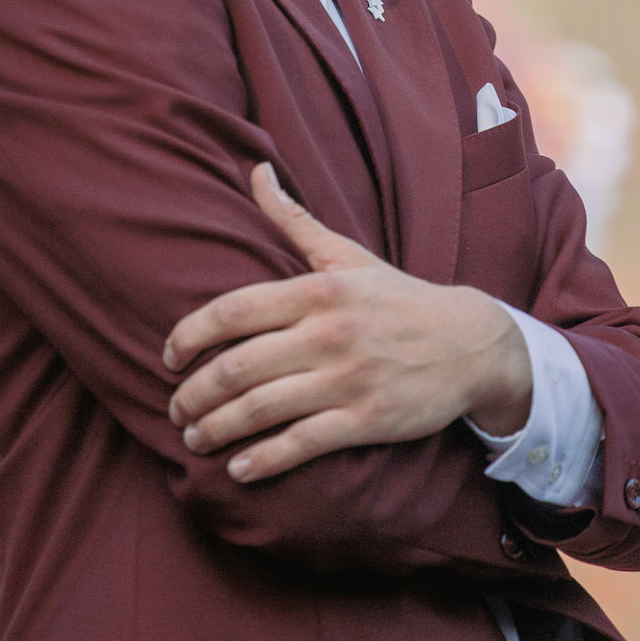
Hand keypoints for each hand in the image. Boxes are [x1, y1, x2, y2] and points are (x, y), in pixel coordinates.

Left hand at [163, 163, 532, 482]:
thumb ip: (294, 219)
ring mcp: (349, 379)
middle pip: (238, 367)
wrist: (471, 343)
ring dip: (217, 429)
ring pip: (262, 410)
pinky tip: (238, 469)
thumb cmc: (398, 298)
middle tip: (175, 409)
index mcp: (319, 290)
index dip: (190, 336)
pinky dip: (263, 461)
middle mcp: (330, 333)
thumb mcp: (347, 255)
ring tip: (194, 438)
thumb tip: (256, 171)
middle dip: (194, 394)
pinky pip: (302, 445)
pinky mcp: (368, 420)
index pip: (234, 311)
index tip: (168, 356)